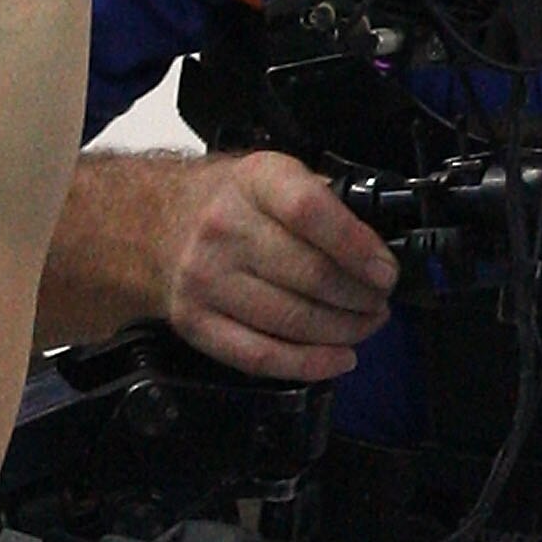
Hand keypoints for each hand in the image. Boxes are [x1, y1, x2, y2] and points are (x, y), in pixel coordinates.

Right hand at [154, 151, 396, 380]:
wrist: (155, 225)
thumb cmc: (231, 203)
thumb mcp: (275, 177)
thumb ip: (325, 202)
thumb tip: (381, 250)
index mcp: (253, 182)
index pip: (309, 211)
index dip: (357, 246)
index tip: (386, 271)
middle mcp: (222, 228)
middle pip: (309, 275)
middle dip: (361, 297)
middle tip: (379, 301)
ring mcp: (205, 279)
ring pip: (292, 321)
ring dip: (345, 331)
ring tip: (364, 324)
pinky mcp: (195, 322)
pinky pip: (261, 356)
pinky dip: (311, 364)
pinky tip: (339, 358)